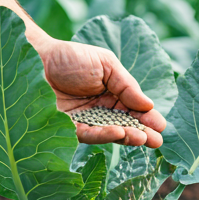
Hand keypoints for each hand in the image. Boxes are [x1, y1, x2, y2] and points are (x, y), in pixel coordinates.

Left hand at [32, 37, 165, 147]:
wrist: (37, 58)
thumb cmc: (71, 57)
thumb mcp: (106, 65)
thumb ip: (127, 85)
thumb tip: (149, 105)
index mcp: (112, 94)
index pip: (134, 110)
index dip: (148, 118)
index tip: (161, 126)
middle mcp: (101, 110)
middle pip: (125, 125)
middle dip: (142, 133)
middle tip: (157, 141)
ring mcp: (86, 121)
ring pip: (110, 132)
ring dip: (127, 136)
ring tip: (142, 139)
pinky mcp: (69, 129)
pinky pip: (89, 134)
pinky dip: (104, 135)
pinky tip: (119, 133)